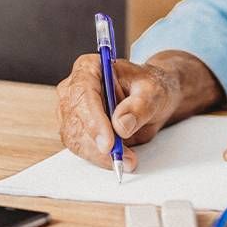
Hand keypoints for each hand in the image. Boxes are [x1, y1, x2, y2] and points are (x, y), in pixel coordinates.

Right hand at [56, 50, 224, 172]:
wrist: (152, 98)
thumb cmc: (150, 87)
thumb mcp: (153, 91)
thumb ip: (139, 106)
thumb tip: (121, 125)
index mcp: (90, 67)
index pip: (83, 93)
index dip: (94, 120)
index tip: (108, 142)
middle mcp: (75, 88)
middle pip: (75, 119)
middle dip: (97, 144)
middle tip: (122, 157)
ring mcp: (73, 110)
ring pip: (75, 137)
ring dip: (98, 154)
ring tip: (126, 159)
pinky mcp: (77, 129)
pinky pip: (80, 147)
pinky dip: (98, 158)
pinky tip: (117, 159)